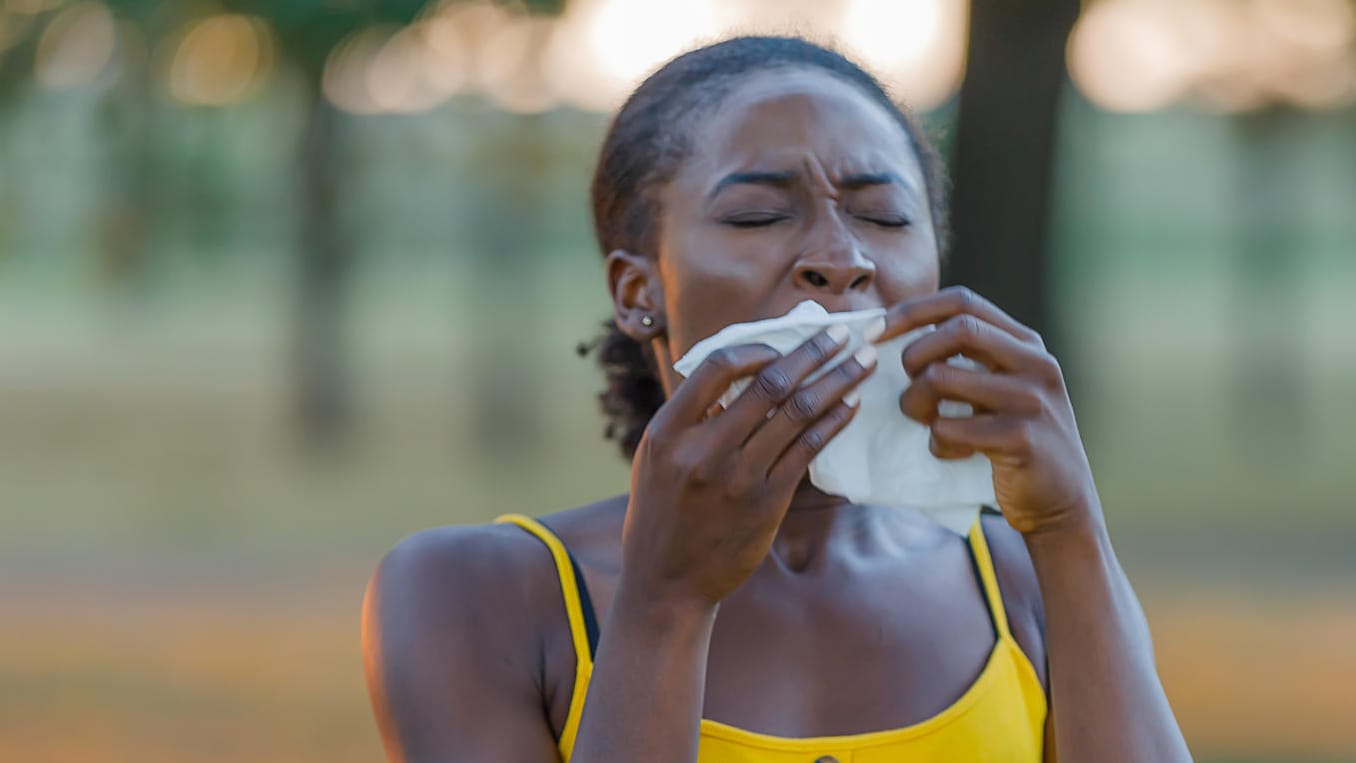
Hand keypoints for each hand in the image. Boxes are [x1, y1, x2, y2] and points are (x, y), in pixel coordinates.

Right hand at [621, 327, 877, 609]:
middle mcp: (703, 450)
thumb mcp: (655, 458)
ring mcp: (737, 478)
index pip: (716, 367)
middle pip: (769, 384)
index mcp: (668, 431)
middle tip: (845, 333)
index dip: (755, 348)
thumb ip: (690, 417)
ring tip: (864, 360)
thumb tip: (739, 371)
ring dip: (837, 381)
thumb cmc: (662, 512)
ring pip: (798, 414)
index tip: (782, 343)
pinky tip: (851, 404)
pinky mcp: (766, 503)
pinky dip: (833, 421)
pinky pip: (808, 450)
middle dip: (815, 352)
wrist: (666, 582)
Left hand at [867, 286, 1097, 536]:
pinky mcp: (1021, 439)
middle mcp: (1035, 363)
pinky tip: (950, 452)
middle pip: (956, 329)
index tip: (875, 332)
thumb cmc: (1015, 440)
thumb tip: (899, 335)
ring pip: (942, 377)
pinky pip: (949, 428)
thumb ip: (971, 359)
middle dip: (914, 354)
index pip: (963, 301)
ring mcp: (1031, 400)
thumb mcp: (1003, 388)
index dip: (912, 310)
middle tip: (906, 385)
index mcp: (1026, 343)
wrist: (1063, 502)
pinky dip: (937, 442)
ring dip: (915, 402)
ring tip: (924, 422)